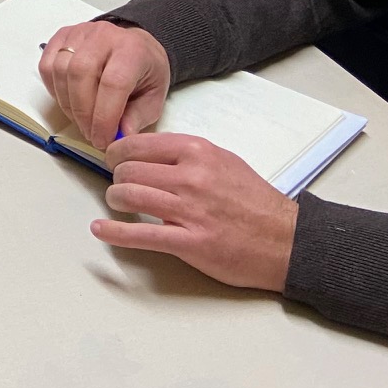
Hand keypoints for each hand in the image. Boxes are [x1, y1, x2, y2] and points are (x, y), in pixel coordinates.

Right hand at [37, 20, 171, 148]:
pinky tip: (69, 102)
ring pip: (59, 70)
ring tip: (81, 120)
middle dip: (82, 112)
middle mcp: (104, 35)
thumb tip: (121, 136)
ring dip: (67, 105)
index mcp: (132, 50)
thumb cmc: (145, 71)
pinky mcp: (62, 37)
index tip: (102, 139)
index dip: (104, 116)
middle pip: (80, 72)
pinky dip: (54, 91)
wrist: (136, 46)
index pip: (113, 82)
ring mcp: (80, 33)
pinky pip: (46, 66)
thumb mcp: (155, 97)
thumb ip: (138, 117)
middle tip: (90, 133)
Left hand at [95, 133, 298, 291]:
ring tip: (116, 203)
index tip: (113, 159)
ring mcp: (190, 210)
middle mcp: (192, 177)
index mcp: (198, 152)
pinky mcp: (190, 243)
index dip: (118, 152)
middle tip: (117, 185)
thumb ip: (187, 156)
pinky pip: (141, 235)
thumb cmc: (255, 201)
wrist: (287, 240)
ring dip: (115, 200)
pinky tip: (100, 230)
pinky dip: (114, 233)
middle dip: (116, 178)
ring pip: (130, 196)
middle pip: (129, 170)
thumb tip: (147, 154)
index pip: (139, 144)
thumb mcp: (224, 161)